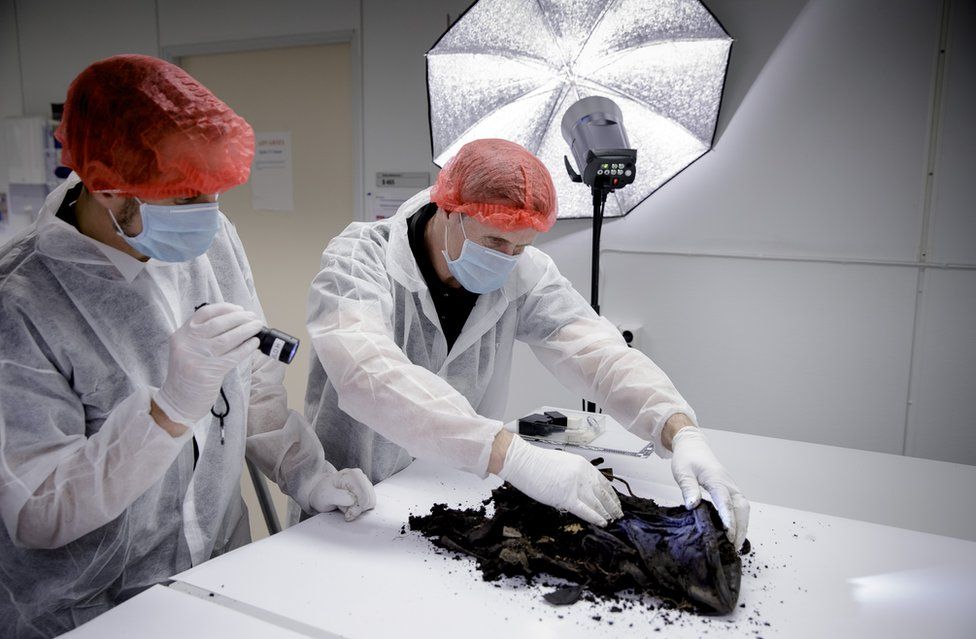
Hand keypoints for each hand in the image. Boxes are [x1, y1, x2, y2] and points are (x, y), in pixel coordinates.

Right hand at [154, 303, 262, 424]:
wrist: (177, 401)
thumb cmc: (187, 375)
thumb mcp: (187, 350)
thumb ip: (202, 337)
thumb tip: (234, 324)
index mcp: (181, 335)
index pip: (204, 313)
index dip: (224, 308)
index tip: (239, 309)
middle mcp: (187, 343)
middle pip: (219, 323)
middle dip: (240, 318)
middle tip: (253, 317)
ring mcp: (198, 358)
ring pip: (228, 338)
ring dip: (246, 330)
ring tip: (257, 326)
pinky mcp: (209, 372)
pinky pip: (233, 355)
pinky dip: (246, 347)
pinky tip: (254, 343)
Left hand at [308, 468, 375, 521]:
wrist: (318, 490)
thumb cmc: (321, 493)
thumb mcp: (326, 496)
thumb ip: (340, 498)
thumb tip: (353, 500)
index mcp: (353, 475)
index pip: (364, 498)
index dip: (356, 509)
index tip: (346, 514)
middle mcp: (361, 476)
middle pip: (369, 500)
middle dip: (358, 508)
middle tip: (345, 509)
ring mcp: (364, 481)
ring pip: (370, 502)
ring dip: (359, 508)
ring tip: (346, 505)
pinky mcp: (365, 488)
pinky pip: (369, 502)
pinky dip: (360, 507)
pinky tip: (350, 504)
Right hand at [496, 434, 622, 525]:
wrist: (524, 462)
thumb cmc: (538, 462)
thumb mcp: (564, 462)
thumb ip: (576, 474)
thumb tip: (584, 488)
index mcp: (583, 465)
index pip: (603, 482)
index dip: (611, 494)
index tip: (615, 501)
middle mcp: (582, 475)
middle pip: (603, 493)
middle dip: (612, 505)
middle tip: (618, 514)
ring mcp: (575, 486)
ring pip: (597, 503)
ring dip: (606, 513)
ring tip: (612, 520)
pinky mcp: (566, 497)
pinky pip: (585, 510)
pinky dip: (595, 517)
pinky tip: (602, 522)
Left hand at [670, 427, 749, 549]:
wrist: (693, 446)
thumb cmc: (687, 459)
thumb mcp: (682, 472)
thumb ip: (689, 488)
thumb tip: (693, 506)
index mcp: (716, 479)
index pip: (725, 501)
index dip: (728, 518)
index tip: (728, 534)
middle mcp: (728, 484)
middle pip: (741, 508)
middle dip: (740, 528)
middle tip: (734, 547)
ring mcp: (732, 487)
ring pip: (743, 508)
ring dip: (743, 526)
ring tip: (736, 545)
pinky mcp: (731, 490)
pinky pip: (740, 506)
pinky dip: (741, 520)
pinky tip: (735, 532)